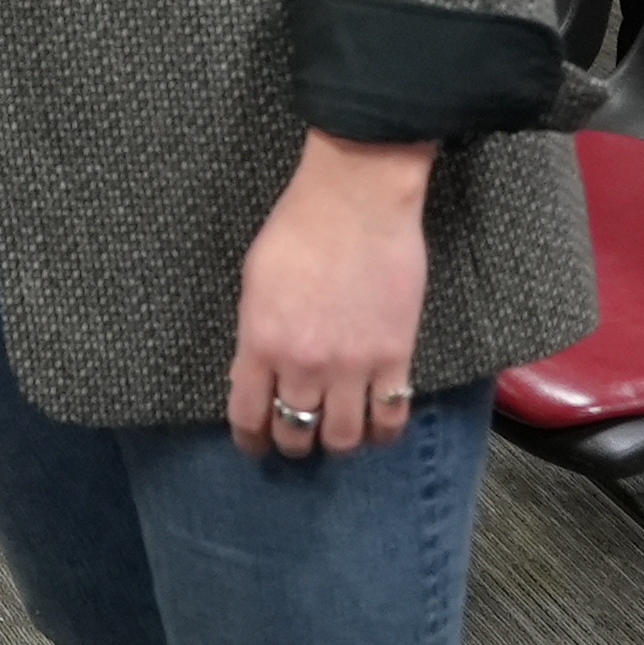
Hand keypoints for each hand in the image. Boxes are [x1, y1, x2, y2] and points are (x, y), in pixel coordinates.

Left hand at [229, 133, 432, 456]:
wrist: (356, 200)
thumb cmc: (298, 229)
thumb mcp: (254, 282)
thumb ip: (253, 335)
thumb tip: (252, 375)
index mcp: (260, 342)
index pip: (248, 416)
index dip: (251, 440)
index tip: (255, 444)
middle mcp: (303, 363)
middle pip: (295, 434)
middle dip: (292, 443)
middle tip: (298, 437)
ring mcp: (352, 365)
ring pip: (344, 438)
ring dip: (337, 443)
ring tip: (337, 434)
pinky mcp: (395, 357)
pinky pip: (390, 418)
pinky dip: (382, 433)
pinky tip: (376, 428)